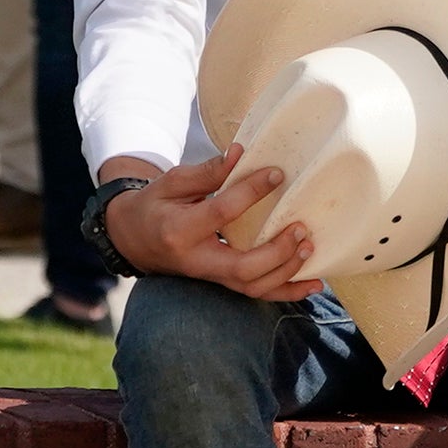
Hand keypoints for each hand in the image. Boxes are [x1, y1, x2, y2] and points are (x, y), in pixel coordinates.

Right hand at [97, 148, 322, 299]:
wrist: (134, 239)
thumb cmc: (155, 206)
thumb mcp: (171, 182)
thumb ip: (207, 172)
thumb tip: (241, 153)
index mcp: (179, 229)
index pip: (221, 213)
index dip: (251, 192)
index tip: (277, 174)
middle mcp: (196, 260)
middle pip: (242, 268)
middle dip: (277, 251)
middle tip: (301, 227)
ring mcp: (209, 276)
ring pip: (252, 287)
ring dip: (287, 272)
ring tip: (309, 246)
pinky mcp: (221, 282)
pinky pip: (256, 294)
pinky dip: (287, 291)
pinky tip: (314, 283)